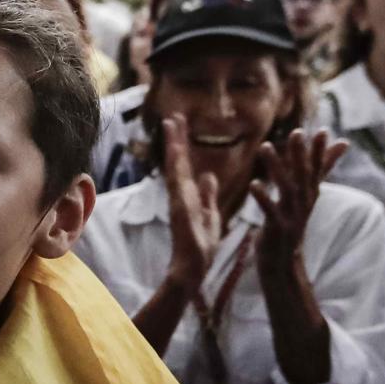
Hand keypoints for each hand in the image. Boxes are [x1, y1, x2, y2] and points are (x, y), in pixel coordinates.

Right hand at [162, 114, 222, 296]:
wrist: (193, 268)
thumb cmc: (201, 247)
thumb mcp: (211, 216)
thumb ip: (209, 196)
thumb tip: (209, 176)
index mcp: (189, 195)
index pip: (186, 165)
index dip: (183, 145)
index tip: (181, 125)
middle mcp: (181, 194)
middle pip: (178, 161)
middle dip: (176, 139)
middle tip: (174, 116)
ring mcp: (179, 199)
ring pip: (176, 165)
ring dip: (174, 144)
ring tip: (173, 122)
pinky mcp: (180, 205)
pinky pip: (178, 179)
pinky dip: (176, 162)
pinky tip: (175, 147)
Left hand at [250, 130, 348, 272]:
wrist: (284, 262)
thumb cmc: (292, 222)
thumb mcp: (308, 196)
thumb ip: (321, 171)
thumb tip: (343, 146)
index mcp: (309, 195)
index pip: (317, 170)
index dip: (321, 151)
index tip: (324, 131)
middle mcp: (303, 203)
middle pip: (303, 175)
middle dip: (301, 154)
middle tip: (297, 132)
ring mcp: (291, 216)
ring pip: (286, 188)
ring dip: (276, 167)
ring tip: (264, 147)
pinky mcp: (277, 228)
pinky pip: (269, 210)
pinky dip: (263, 197)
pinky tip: (253, 184)